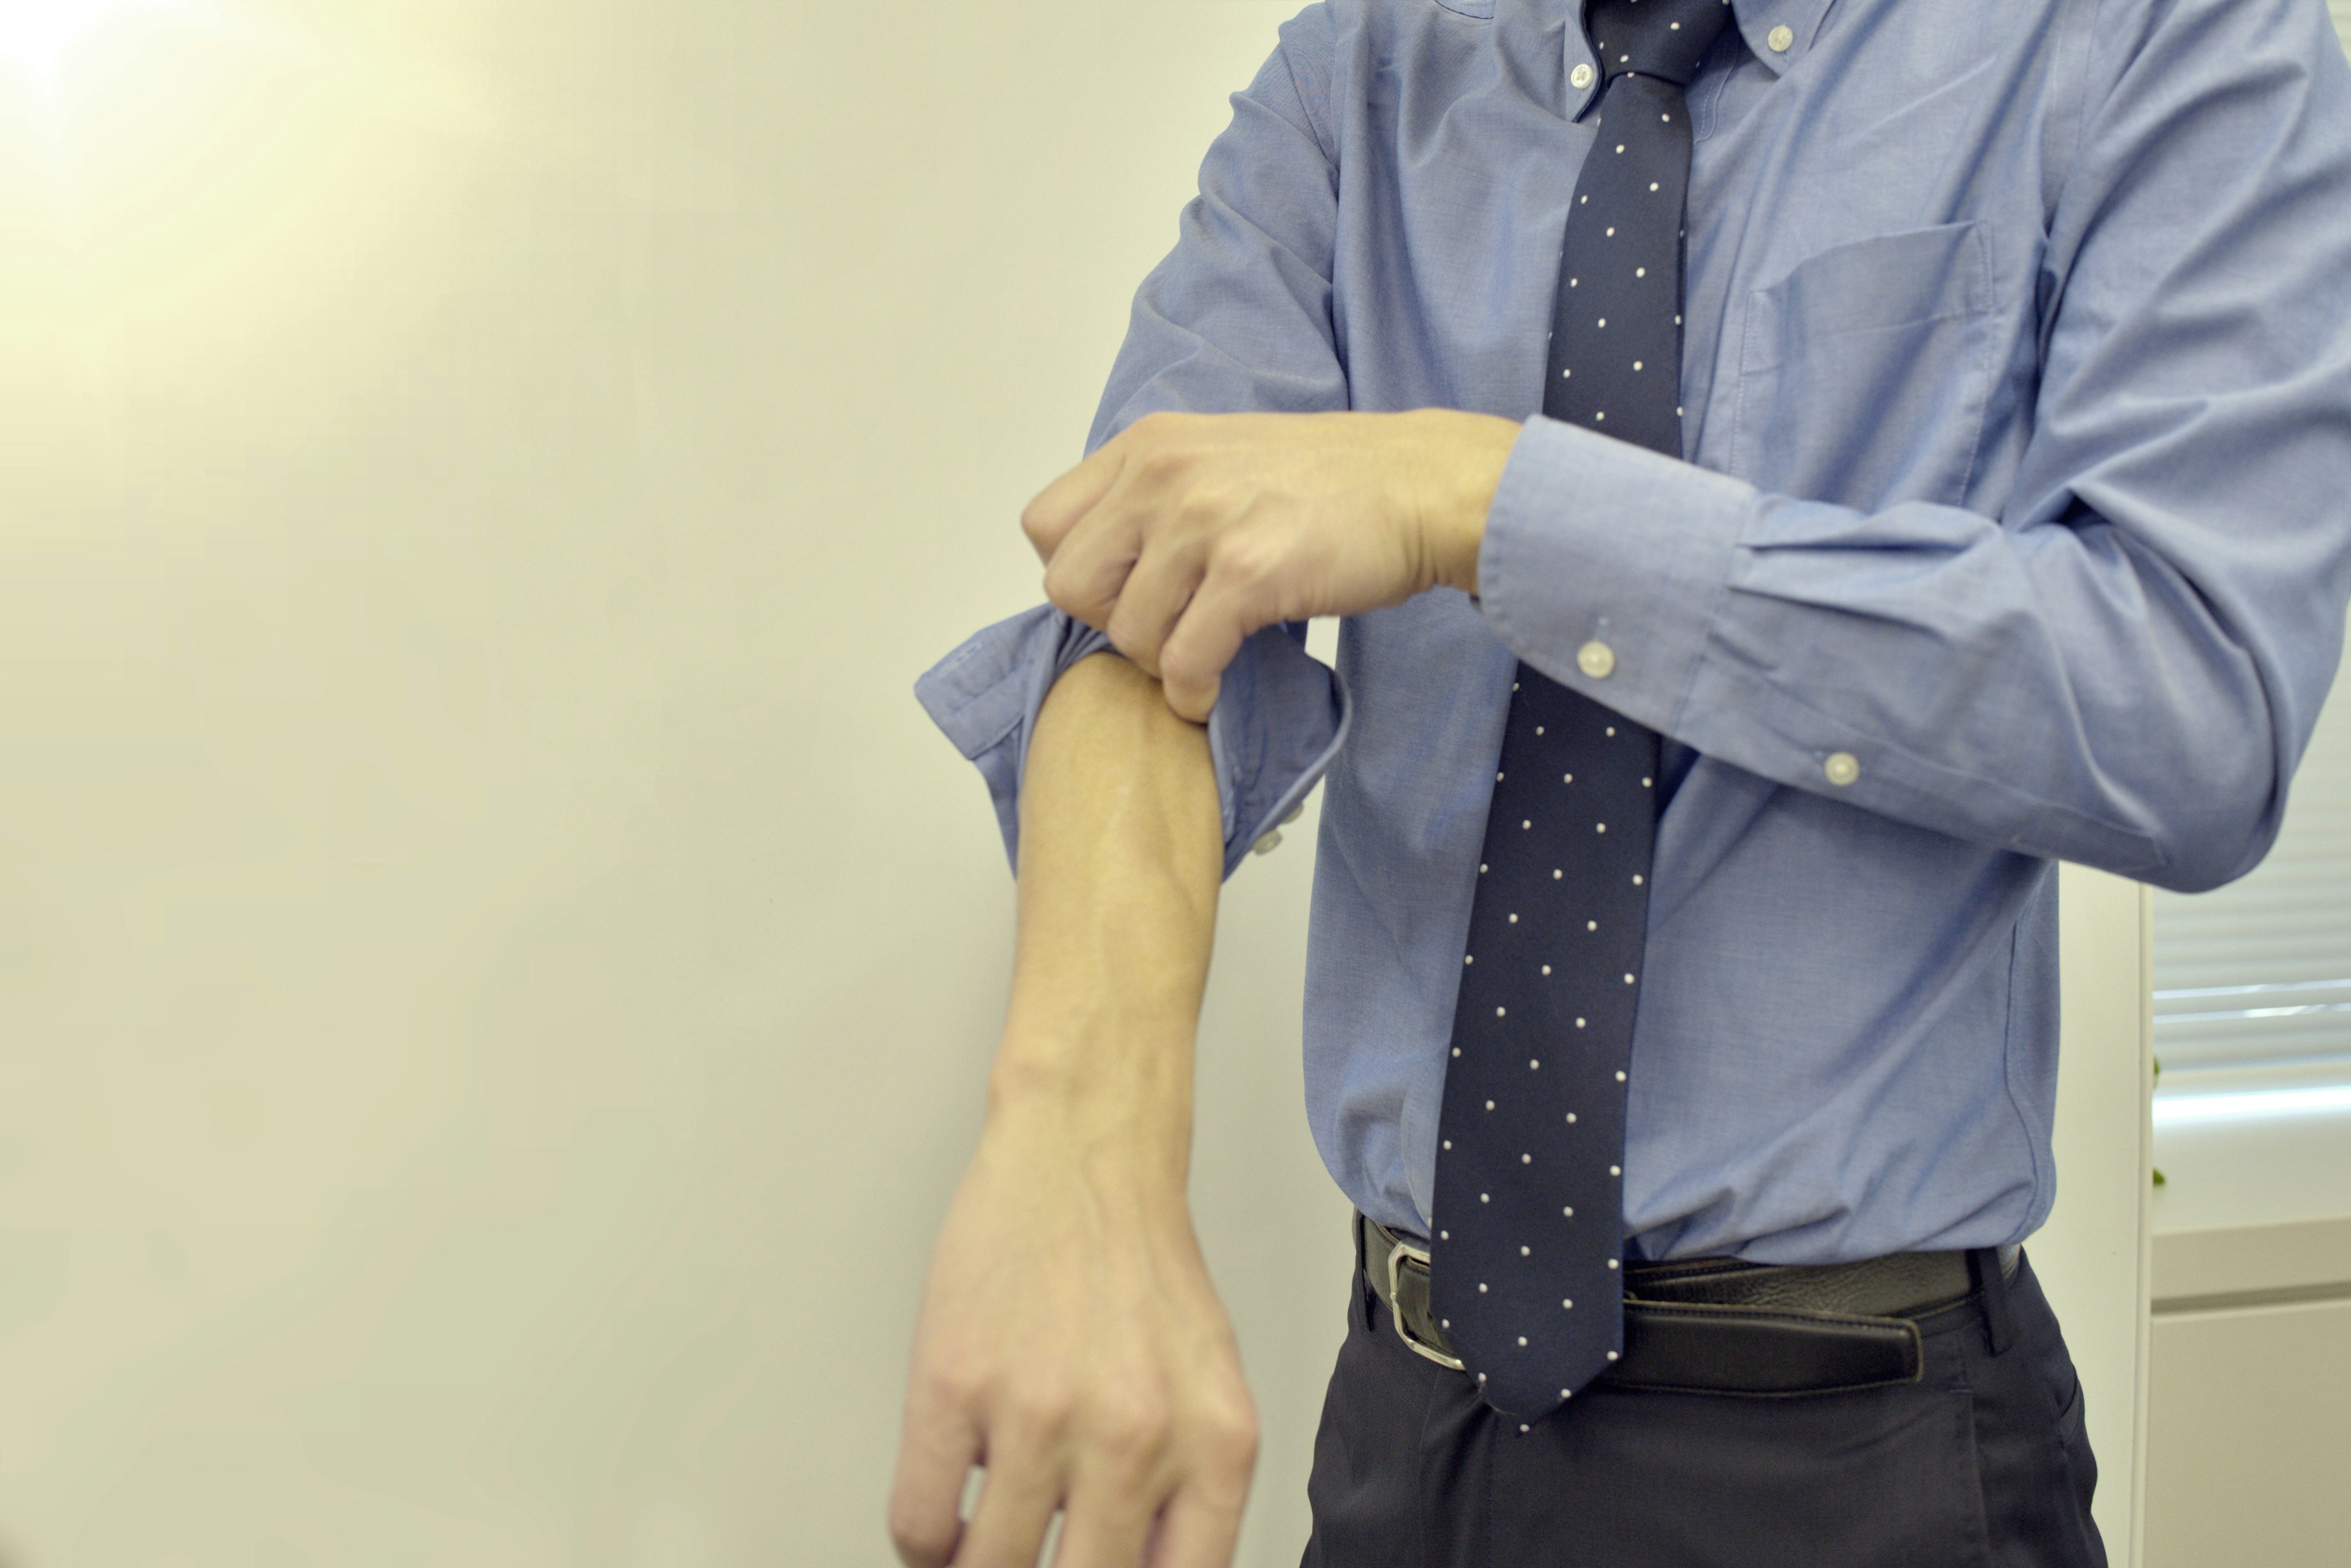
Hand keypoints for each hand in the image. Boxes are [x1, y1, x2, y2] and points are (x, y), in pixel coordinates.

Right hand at [887, 1098, 1258, 1567]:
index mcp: (1214, 1446)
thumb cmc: (1141, 1269)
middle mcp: (1133, 1437)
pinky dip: (924, 1543)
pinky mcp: (955, 1383)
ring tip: (976, 1547)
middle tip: (1027, 1562)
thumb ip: (1186, 1496)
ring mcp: (1038, 1411)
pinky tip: (940, 1523)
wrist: (1085, 1156)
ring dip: (975, 1567)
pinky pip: (919, 1523)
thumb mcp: (1208, 1391)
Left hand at [1021, 408, 1522, 720]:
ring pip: (1126, 634)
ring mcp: (1204, 522)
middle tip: (1165, 626)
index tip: (1130, 588)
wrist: (1423, 486)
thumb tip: (1111, 563)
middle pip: (1070, 585)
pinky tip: (1216, 686)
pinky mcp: (1248, 575)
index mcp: (1148, 445)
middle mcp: (1163, 475)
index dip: (1081, 572)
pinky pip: (1182, 661)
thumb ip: (1157, 495)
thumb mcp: (1221, 455)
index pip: (1045, 525)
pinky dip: (1193, 691)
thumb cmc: (1333, 482)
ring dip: (1161, 662)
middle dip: (1112, 622)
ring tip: (1205, 652)